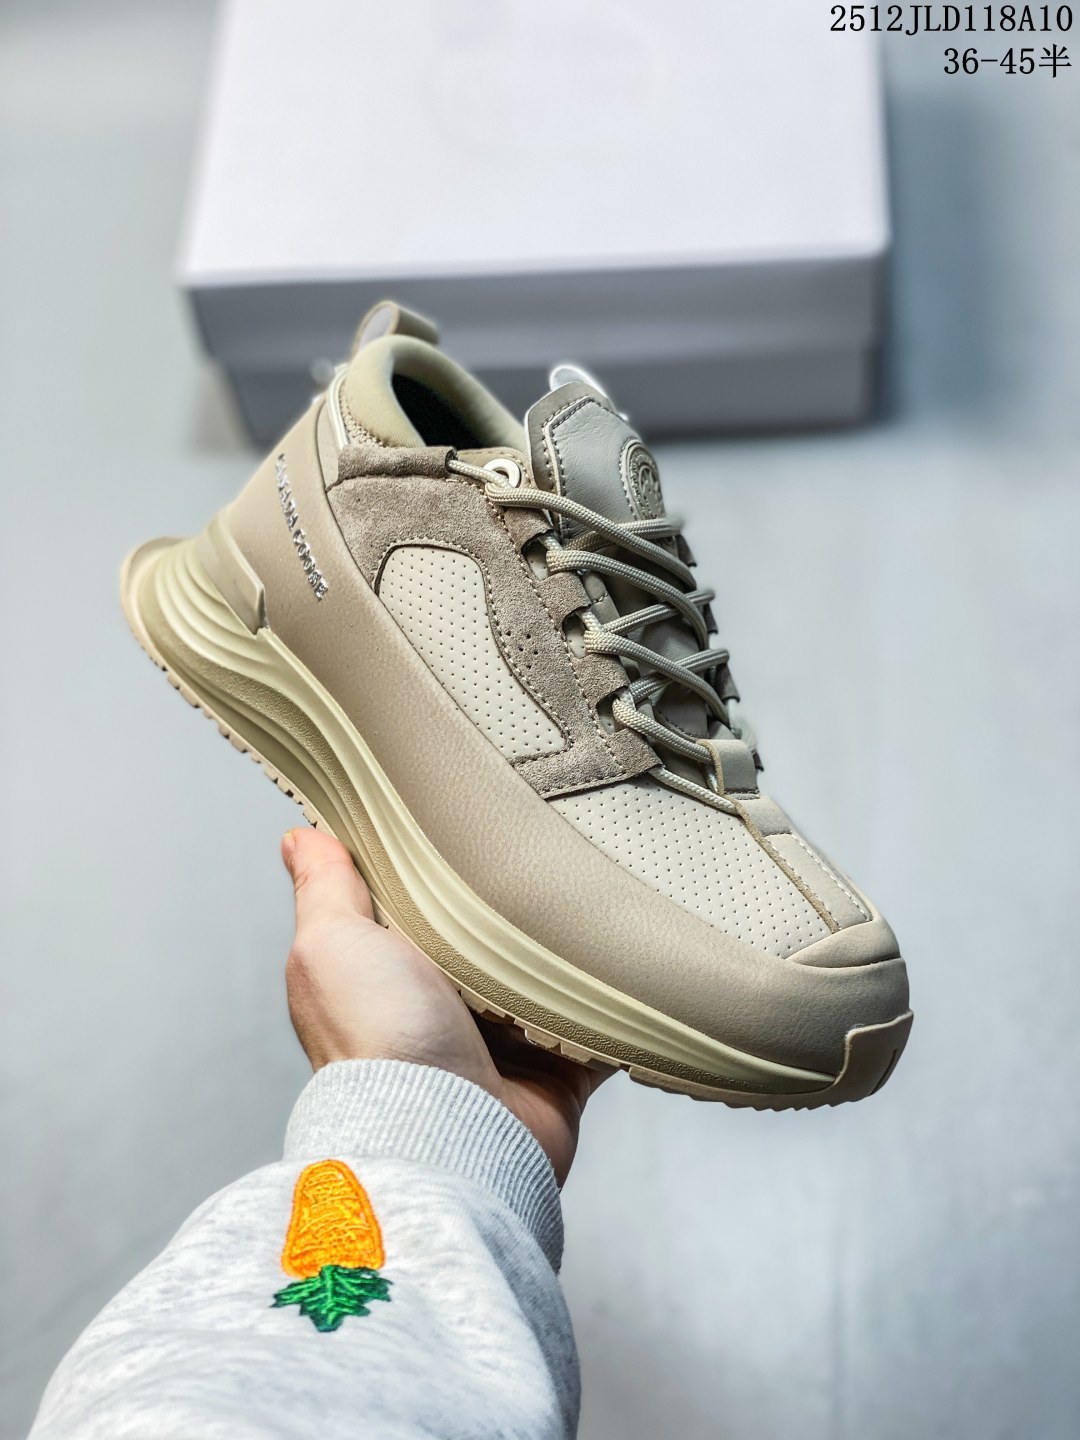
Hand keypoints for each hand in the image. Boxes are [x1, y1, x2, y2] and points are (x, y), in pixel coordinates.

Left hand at [281, 827, 608, 1184]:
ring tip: (601, 889)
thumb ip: (324, 889)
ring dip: (572, 945)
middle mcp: (444, 1006)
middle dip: (516, 899)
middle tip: (549, 844)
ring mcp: (504, 1038)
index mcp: (389, 971)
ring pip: (550, 973)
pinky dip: (620, 1003)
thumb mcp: (332, 945)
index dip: (435, 859)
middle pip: (490, 933)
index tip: (466, 809)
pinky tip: (635, 958)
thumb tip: (299, 835)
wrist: (448, 1137)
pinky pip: (602, 1024)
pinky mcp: (558, 1066)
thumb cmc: (378, 1044)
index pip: (416, 899)